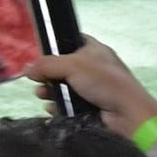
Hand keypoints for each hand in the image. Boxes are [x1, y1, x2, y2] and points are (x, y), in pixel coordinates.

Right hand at [19, 38, 156, 134]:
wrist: (128, 116)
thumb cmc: (104, 82)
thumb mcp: (73, 66)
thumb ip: (47, 65)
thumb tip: (27, 69)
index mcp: (95, 50)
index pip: (71, 41)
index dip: (55, 46)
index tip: (41, 54)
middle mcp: (94, 68)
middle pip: (62, 67)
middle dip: (47, 74)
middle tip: (38, 80)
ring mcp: (92, 89)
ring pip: (63, 87)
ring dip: (50, 91)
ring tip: (42, 95)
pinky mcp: (90, 107)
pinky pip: (68, 104)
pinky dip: (58, 106)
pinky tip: (52, 108)